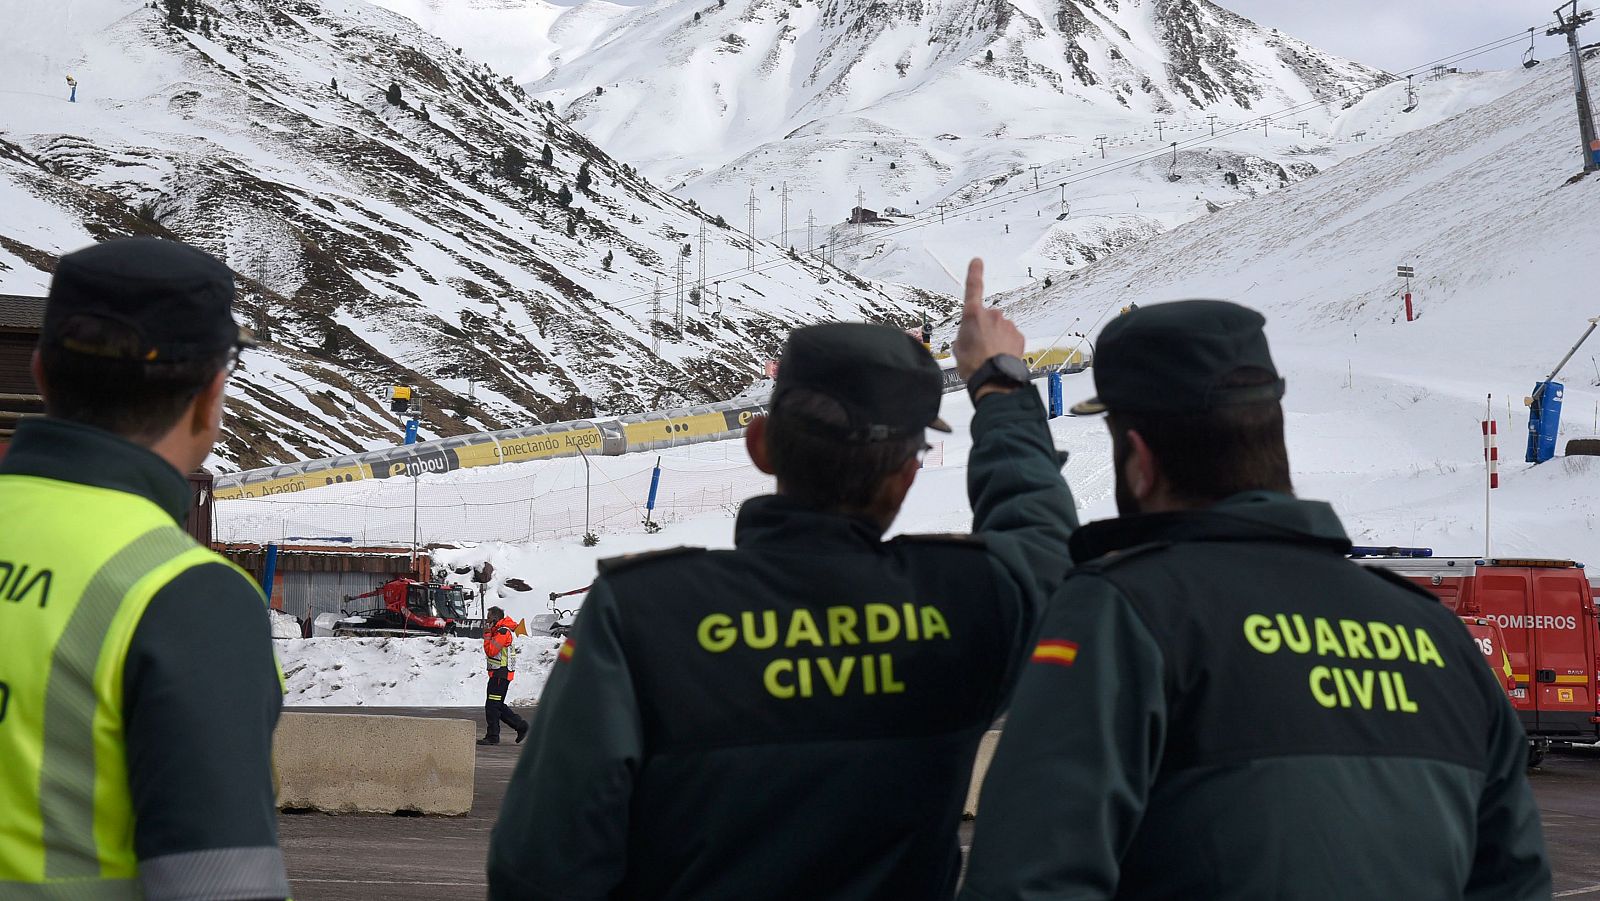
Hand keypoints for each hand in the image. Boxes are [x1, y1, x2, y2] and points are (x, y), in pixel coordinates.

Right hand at [952, 258, 1024, 379]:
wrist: (993, 377)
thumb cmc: (974, 364)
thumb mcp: (958, 347)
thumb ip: (964, 335)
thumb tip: (968, 336)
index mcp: (972, 315)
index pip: (973, 287)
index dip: (974, 273)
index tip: (977, 262)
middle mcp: (991, 315)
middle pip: (987, 317)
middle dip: (984, 328)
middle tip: (978, 346)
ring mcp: (1007, 324)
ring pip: (1000, 328)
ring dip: (995, 338)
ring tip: (989, 355)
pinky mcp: (1018, 335)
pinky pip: (1010, 337)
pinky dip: (1006, 345)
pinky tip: (1000, 356)